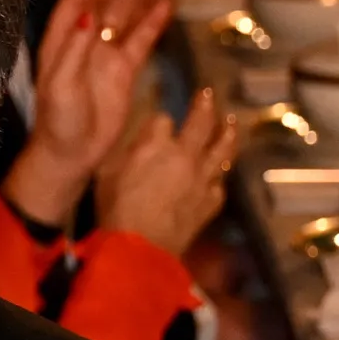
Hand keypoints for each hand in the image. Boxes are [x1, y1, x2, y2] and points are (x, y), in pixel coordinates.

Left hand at [12, 0, 166, 225]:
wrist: (72, 153)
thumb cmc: (58, 121)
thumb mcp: (60, 85)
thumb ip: (74, 49)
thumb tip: (88, 15)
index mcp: (59, 43)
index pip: (74, 0)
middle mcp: (81, 44)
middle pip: (98, 0)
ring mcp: (103, 56)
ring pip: (121, 16)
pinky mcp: (123, 71)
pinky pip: (140, 40)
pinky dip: (151, 23)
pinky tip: (164, 5)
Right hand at [93, 89, 236, 254]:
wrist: (140, 246)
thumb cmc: (116, 209)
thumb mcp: (107, 174)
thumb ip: (127, 154)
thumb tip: (139, 144)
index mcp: (156, 145)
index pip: (161, 120)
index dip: (157, 120)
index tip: (155, 123)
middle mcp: (186, 155)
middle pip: (201, 122)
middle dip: (204, 105)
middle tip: (209, 93)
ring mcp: (203, 178)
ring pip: (223, 149)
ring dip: (228, 132)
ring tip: (232, 121)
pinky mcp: (211, 201)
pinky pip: (219, 184)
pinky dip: (217, 178)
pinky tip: (216, 177)